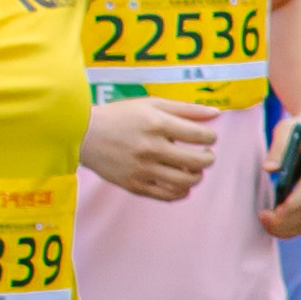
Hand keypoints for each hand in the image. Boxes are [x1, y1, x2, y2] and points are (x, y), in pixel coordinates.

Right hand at [79, 94, 218, 200]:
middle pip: (197, 162)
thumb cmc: (121, 116)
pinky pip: (167, 195)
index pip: (199, 136)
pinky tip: (181, 183)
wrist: (84, 134)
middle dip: (209, 159)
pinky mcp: (135, 185)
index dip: (211, 138)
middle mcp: (151, 148)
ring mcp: (143, 169)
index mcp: (157, 124)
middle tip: (206, 155)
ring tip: (193, 169)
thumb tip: (216, 114)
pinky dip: (181, 192)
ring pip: (185, 182)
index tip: (208, 138)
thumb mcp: (152, 104)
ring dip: (197, 176)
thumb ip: (186, 109)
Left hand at [257, 118, 300, 238]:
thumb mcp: (286, 128)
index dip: (293, 203)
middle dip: (287, 220)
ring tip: (267, 224)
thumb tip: (270, 169)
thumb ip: (278, 147)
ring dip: (289, 227)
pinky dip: (295, 227)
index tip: (273, 212)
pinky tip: (277, 225)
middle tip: (263, 219)